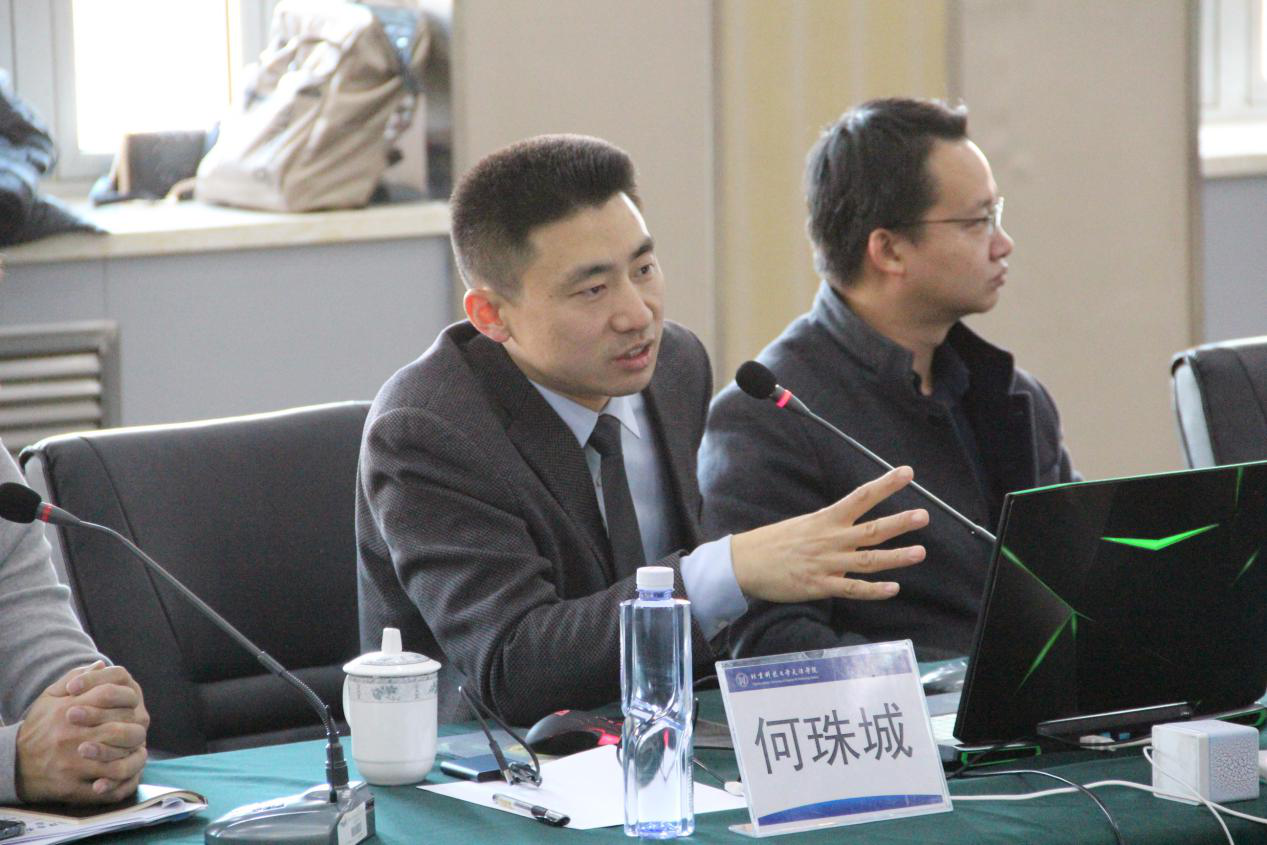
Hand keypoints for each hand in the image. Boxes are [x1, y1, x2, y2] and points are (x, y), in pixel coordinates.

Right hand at [15, 661, 149, 803]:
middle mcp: (69, 738)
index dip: (127, 699)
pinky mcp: (71, 789)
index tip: (132, 706)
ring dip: (133, 757)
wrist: (12, 764)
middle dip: (135, 730)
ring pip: (118, 762)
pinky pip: (107, 789)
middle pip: (119, 730)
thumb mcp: (49, 698)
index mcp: (67, 712)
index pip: (109, 696)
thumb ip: (75, 679)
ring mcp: (71, 766)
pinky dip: (122, 781)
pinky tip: (127, 771)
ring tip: (137, 751)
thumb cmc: (38, 727)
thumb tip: (101, 664)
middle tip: (139, 731)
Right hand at [731, 466, 927, 601]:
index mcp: (826, 519)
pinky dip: (874, 590)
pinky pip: (853, 589)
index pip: (861, 497)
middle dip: (899, 522)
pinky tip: (894, 589)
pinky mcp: (821, 585)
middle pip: (872, 529)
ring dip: (897, 557)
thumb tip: (849, 526)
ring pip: (869, 560)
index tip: (906, 473)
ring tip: (920, 552)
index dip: (885, 484)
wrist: (745, 563)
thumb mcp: (803, 524)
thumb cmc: (773, 542)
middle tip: (923, 516)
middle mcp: (830, 539)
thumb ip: (829, 526)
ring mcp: (827, 563)